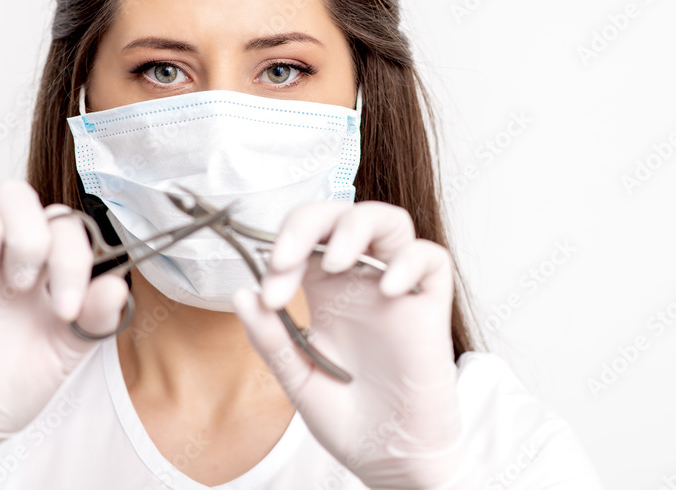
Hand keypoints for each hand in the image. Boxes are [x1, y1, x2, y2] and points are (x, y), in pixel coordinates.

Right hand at [0, 178, 127, 484]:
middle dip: (27, 235)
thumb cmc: (10, 383)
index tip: (65, 309)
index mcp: (43, 261)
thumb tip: (117, 285)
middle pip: (14, 192)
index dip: (72, 257)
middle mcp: (1, 248)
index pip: (62, 222)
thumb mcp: (67, 351)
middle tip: (23, 286)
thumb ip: (96, 317)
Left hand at [232, 201, 470, 489]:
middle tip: (287, 259)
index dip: (281, 249)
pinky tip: (387, 289)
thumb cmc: (346, 419)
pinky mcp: (429, 310)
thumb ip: (271, 338)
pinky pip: (433, 261)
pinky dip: (409, 262)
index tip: (269, 293)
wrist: (388, 460)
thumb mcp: (296, 378)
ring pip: (390, 222)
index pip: (303, 238)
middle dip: (309, 223)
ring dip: (357, 227)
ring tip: (335, 261)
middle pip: (342, 214)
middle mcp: (360, 282)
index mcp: (324, 291)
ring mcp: (396, 292)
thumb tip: (242, 293)